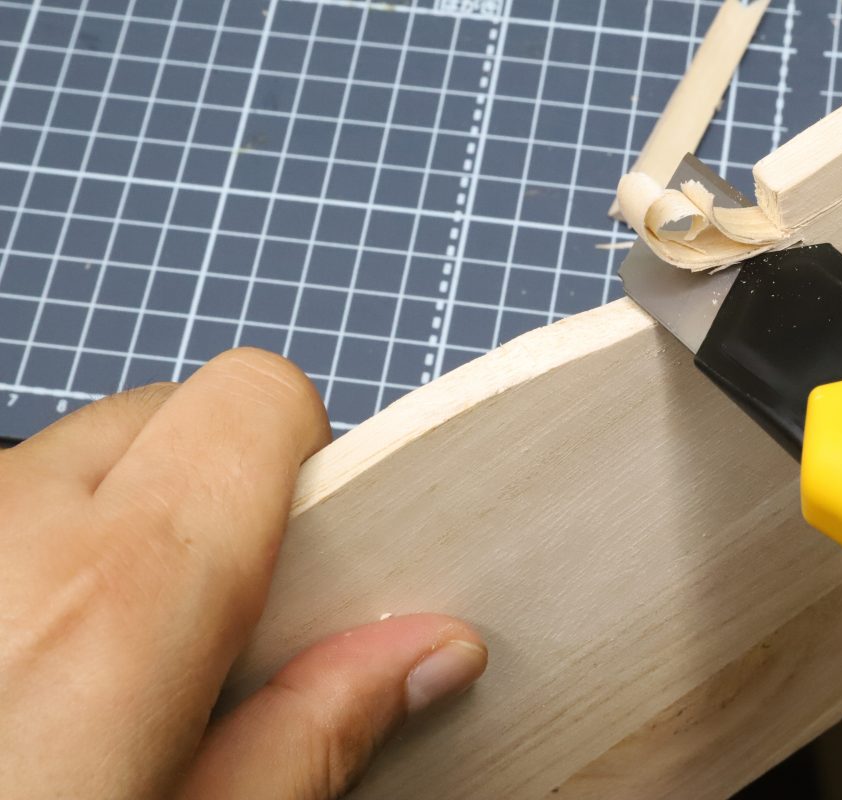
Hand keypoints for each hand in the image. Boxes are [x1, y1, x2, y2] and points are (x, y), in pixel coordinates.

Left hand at [0, 349, 486, 798]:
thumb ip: (315, 733)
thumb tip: (434, 649)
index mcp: (115, 597)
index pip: (255, 398)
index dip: (306, 453)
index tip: (310, 542)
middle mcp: (12, 525)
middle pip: (165, 416)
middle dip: (208, 493)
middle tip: (212, 625)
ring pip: (75, 459)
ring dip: (111, 525)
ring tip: (97, 662)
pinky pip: (9, 501)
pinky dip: (35, 550)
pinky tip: (24, 658)